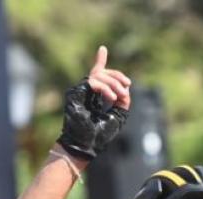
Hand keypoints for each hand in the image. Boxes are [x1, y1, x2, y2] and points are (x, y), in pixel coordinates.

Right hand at [57, 46, 130, 160]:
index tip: (102, 48)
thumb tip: (126, 87)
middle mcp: (84, 92)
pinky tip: (112, 97)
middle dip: (117, 77)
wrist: (85, 146)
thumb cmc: (99, 136)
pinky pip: (94, 81)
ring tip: (120, 95)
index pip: (97, 74)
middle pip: (102, 72)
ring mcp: (79, 91)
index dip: (100, 60)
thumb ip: (122, 101)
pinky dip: (106, 88)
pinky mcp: (75, 93)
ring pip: (99, 75)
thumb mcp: (117, 116)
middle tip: (127, 87)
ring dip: (113, 83)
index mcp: (92, 96)